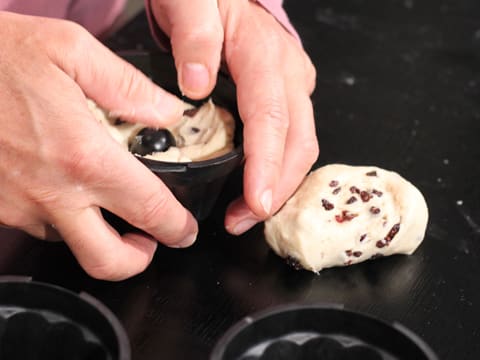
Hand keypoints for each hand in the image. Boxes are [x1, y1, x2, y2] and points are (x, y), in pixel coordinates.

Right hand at [0, 11, 197, 279]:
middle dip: (138, 260)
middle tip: (150, 240)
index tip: (184, 230)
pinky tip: (68, 187)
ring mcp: (19, 205)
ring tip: (109, 204)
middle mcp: (51, 191)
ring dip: (98, 234)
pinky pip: (40, 226)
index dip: (176, 227)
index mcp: (82, 155)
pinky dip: (64, 217)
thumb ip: (128, 86)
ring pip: (71, 244)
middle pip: (106, 259)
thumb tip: (168, 112)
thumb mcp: (70, 50)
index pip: (147, 209)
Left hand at [151, 0, 317, 233]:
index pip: (272, 117)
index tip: (256, 202)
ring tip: (245, 215)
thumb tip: (196, 85)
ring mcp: (294, 87)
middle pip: (298, 141)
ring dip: (279, 187)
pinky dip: (278, 172)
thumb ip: (194, 38)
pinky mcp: (289, 98)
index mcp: (265, 55)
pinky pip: (293, 141)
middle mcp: (290, 74)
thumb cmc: (205, 0)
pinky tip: (256, 190)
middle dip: (276, 189)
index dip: (266, 164)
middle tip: (242, 221)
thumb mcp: (190, 3)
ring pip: (301, 146)